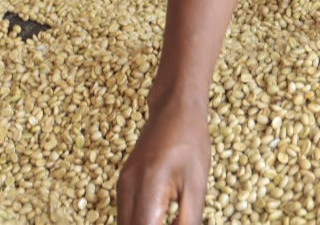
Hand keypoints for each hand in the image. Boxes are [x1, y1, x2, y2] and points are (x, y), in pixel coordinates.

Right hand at [116, 97, 209, 224]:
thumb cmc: (190, 140)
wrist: (175, 107)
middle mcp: (127, 188)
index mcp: (147, 187)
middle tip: (173, 220)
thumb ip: (188, 221)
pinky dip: (140, 223)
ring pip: (125, 224)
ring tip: (168, 218)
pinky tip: (158, 221)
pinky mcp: (124, 182)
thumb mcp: (196, 185)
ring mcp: (122, 184)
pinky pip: (126, 214)